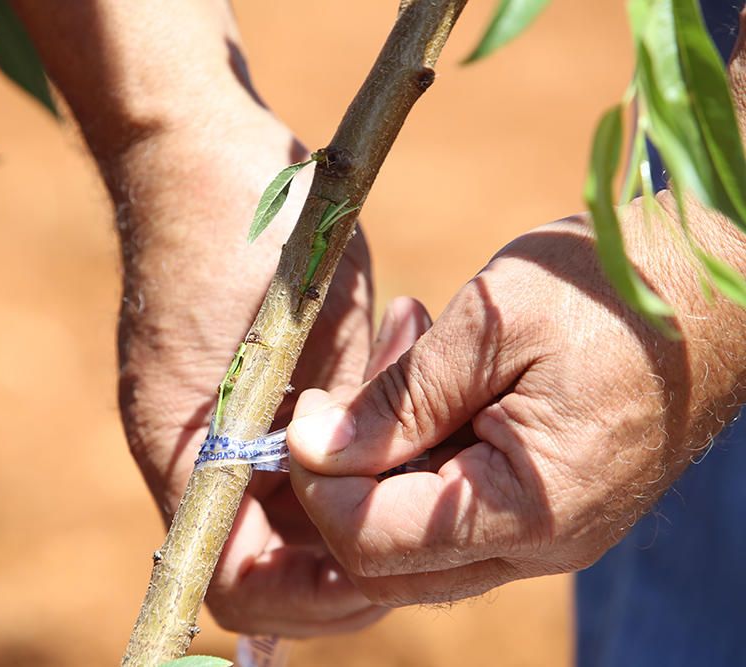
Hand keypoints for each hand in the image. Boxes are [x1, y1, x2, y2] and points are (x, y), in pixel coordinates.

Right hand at [114, 97, 405, 634]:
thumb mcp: (281, 336)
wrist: (201, 153)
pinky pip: (327, 438)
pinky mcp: (270, 388)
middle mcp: (210, 456)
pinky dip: (373, 415)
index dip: (313, 595)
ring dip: (381, 461)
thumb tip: (369, 508)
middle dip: (368, 528)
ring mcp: (239, 423)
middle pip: (288, 555)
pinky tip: (404, 346)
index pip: (244, 585)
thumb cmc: (228, 233)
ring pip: (320, 497)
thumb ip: (326, 428)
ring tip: (420, 385)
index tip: (388, 558)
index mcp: (188, 456)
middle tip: (434, 477)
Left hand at [287, 197, 745, 606]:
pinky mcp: (546, 508)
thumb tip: (309, 449)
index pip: (372, 542)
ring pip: (415, 543)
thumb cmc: (610, 293)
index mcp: (528, 512)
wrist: (711, 291)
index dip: (317, 483)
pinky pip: (455, 512)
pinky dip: (418, 460)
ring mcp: (546, 535)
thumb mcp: (491, 329)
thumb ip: (398, 401)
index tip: (303, 412)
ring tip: (392, 369)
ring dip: (379, 469)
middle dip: (339, 487)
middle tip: (334, 403)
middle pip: (387, 561)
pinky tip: (424, 386)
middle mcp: (539, 548)